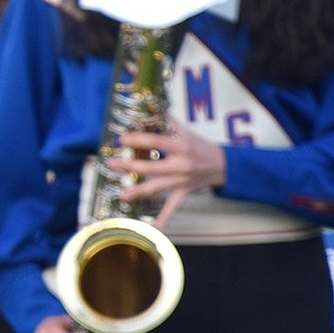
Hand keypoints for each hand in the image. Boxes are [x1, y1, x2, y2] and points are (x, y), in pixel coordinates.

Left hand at [109, 116, 225, 228]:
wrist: (223, 165)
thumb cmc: (199, 145)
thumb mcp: (185, 130)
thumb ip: (166, 119)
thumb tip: (149, 104)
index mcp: (180, 146)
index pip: (156, 141)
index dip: (138, 139)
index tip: (121, 139)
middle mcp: (180, 165)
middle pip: (151, 167)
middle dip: (129, 166)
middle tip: (110, 164)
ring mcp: (181, 181)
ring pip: (157, 188)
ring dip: (138, 192)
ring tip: (122, 195)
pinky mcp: (183, 193)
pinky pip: (173, 207)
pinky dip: (165, 218)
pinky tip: (155, 227)